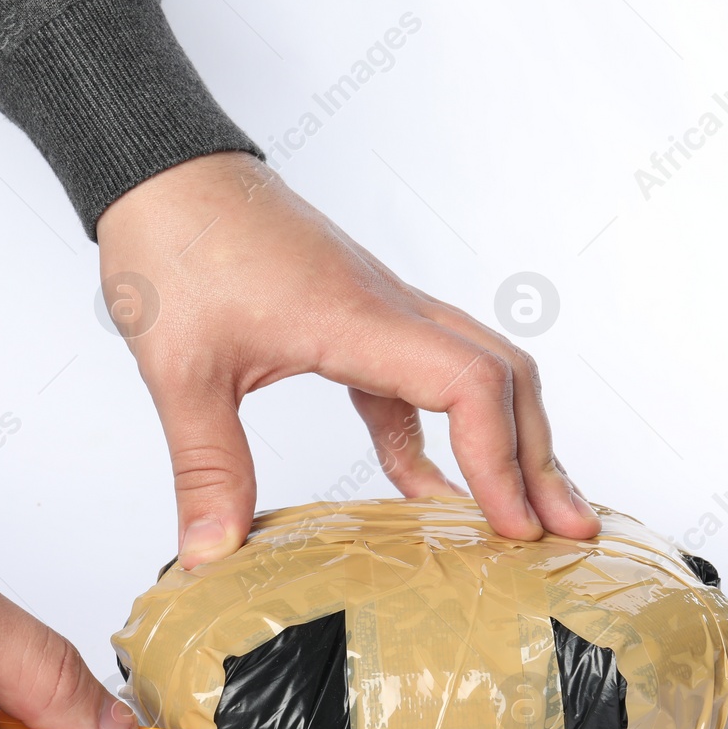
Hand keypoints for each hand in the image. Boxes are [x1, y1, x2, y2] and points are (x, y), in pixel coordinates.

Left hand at [95, 151, 601, 567]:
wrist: (162, 168)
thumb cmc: (173, 243)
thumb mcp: (180, 369)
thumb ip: (206, 467)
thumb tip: (212, 559)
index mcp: (359, 318)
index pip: (468, 386)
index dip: (501, 461)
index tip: (512, 529)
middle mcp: (389, 309)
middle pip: (503, 377)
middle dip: (540, 458)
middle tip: (565, 532)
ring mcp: (379, 311)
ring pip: (475, 372)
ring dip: (505, 442)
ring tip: (523, 515)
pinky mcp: (356, 318)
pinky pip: (418, 381)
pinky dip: (435, 438)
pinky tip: (426, 494)